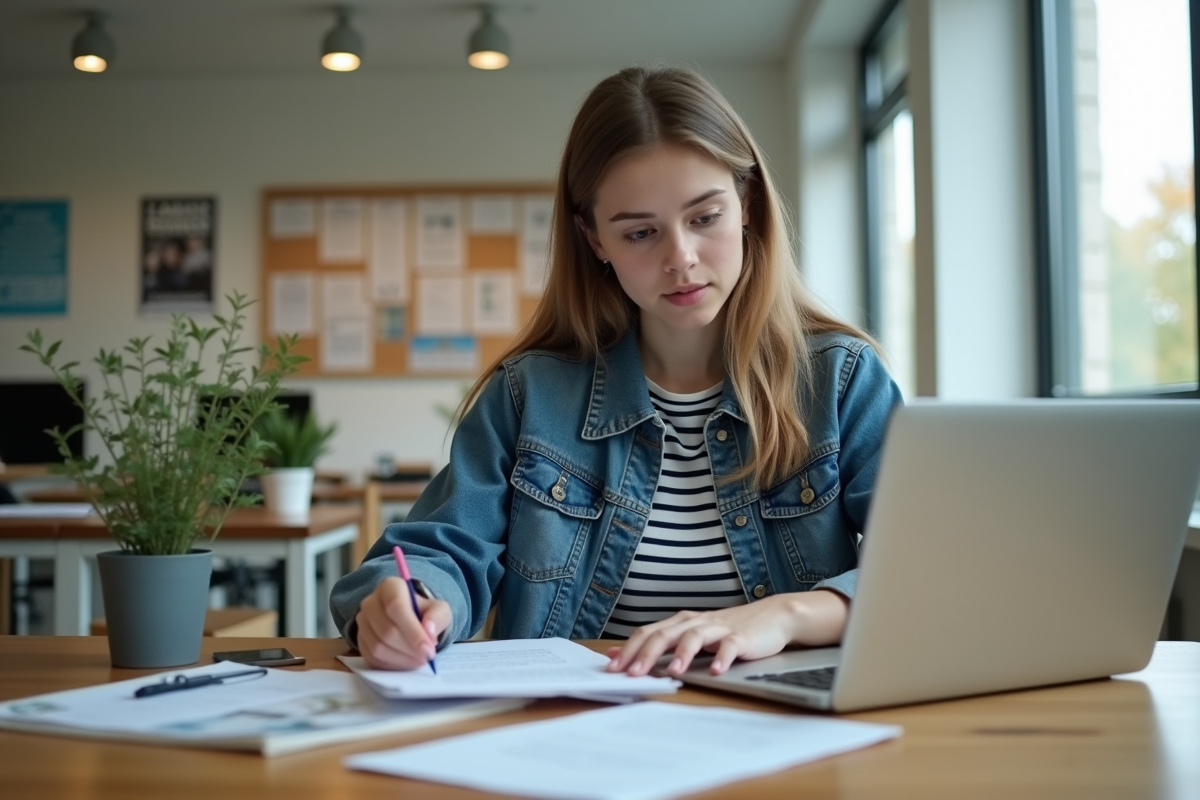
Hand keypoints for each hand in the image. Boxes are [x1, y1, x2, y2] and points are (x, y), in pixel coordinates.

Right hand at [354, 576, 451, 669]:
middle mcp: (370, 602)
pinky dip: (392, 664)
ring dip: (401, 658)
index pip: (395, 606)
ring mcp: (362, 623)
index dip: (412, 631)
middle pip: (386, 630)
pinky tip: (407, 662)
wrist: (409, 619)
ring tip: (419, 660)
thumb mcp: (439, 609)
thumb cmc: (423, 612)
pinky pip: (372, 658)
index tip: (429, 648)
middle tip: (427, 656)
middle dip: (409, 648)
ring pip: (377, 647)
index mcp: (389, 587)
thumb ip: (438, 617)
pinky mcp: (360, 641)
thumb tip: (429, 631)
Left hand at [605, 590, 848, 676]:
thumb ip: (658, 643)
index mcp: (681, 622)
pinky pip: (729, 646)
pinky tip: (716, 671)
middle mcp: (696, 622)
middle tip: (632, 674)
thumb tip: (619, 651)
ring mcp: (718, 628)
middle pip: (665, 634)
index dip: (628, 649)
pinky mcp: (741, 637)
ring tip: (673, 673)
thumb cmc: (728, 629)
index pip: (648, 633)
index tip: (611, 669)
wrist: (772, 616)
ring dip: (682, 655)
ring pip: (694, 637)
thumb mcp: (691, 634)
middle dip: (646, 654)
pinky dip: (722, 658)